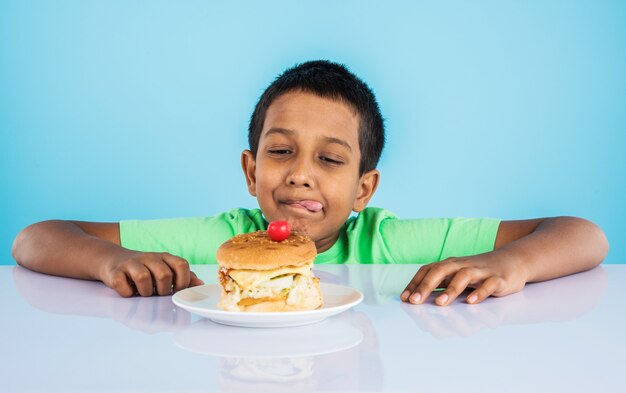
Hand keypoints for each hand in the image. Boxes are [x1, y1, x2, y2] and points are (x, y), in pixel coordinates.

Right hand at [100, 250, 203, 296]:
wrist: (113, 260)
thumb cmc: (145, 268)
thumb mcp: (165, 269)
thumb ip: (183, 276)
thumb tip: (201, 284)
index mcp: (165, 257)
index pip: (181, 264)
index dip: (183, 281)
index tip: (176, 290)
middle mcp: (149, 257)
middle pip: (164, 274)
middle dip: (163, 290)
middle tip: (157, 293)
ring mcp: (131, 263)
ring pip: (144, 278)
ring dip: (145, 291)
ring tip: (143, 292)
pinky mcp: (115, 272)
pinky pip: (122, 284)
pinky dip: (127, 292)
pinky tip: (129, 290)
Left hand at [400, 252, 527, 305]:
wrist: (513, 260)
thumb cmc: (479, 272)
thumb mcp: (457, 276)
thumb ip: (440, 285)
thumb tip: (417, 298)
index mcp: (450, 265)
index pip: (428, 270)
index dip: (415, 283)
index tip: (404, 298)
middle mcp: (462, 265)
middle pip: (441, 271)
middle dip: (426, 286)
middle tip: (415, 301)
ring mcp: (480, 271)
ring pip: (463, 276)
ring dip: (451, 290)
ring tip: (440, 303)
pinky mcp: (498, 278)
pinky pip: (488, 284)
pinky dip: (480, 292)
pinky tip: (471, 301)